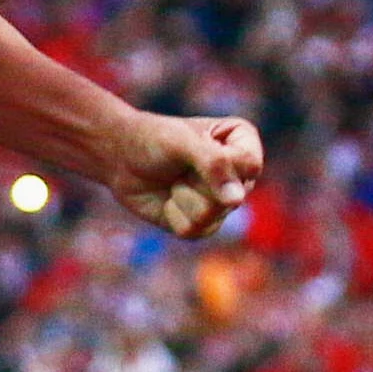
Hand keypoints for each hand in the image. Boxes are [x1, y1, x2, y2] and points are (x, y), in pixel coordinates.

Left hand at [110, 113, 262, 239]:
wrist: (121, 159)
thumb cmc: (153, 140)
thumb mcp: (182, 142)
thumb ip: (213, 164)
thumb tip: (236, 200)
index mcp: (243, 142)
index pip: (251, 165)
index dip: (220, 166)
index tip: (195, 148)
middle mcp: (239, 175)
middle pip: (232, 196)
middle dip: (194, 183)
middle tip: (179, 166)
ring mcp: (223, 202)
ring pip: (212, 216)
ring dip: (182, 198)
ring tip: (174, 181)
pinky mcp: (204, 223)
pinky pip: (195, 230)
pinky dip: (173, 215)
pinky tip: (168, 199)